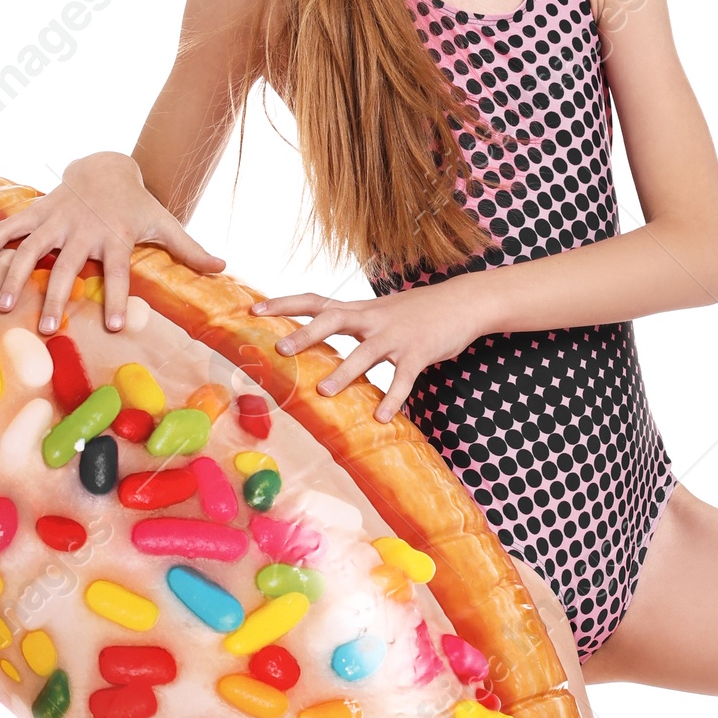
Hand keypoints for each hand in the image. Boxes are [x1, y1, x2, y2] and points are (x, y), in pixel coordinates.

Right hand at [0, 151, 226, 334]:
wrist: (105, 166)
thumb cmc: (136, 205)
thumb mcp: (165, 222)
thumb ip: (189, 249)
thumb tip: (223, 268)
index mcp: (115, 236)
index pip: (118, 271)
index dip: (116, 297)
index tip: (112, 327)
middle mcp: (83, 228)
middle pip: (68, 266)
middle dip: (58, 297)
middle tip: (48, 330)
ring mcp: (55, 219)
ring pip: (31, 249)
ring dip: (15, 277)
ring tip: (4, 306)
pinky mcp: (34, 212)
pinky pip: (6, 229)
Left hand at [253, 275, 497, 421]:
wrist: (464, 301)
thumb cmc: (418, 312)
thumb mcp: (381, 312)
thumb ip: (354, 324)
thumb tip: (321, 341)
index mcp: (359, 309)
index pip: (314, 301)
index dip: (283, 305)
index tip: (253, 311)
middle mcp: (373, 318)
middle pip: (332, 320)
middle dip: (305, 334)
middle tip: (280, 349)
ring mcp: (396, 335)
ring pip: (365, 353)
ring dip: (344, 372)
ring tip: (324, 392)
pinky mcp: (420, 352)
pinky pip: (403, 378)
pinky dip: (394, 397)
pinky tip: (383, 416)